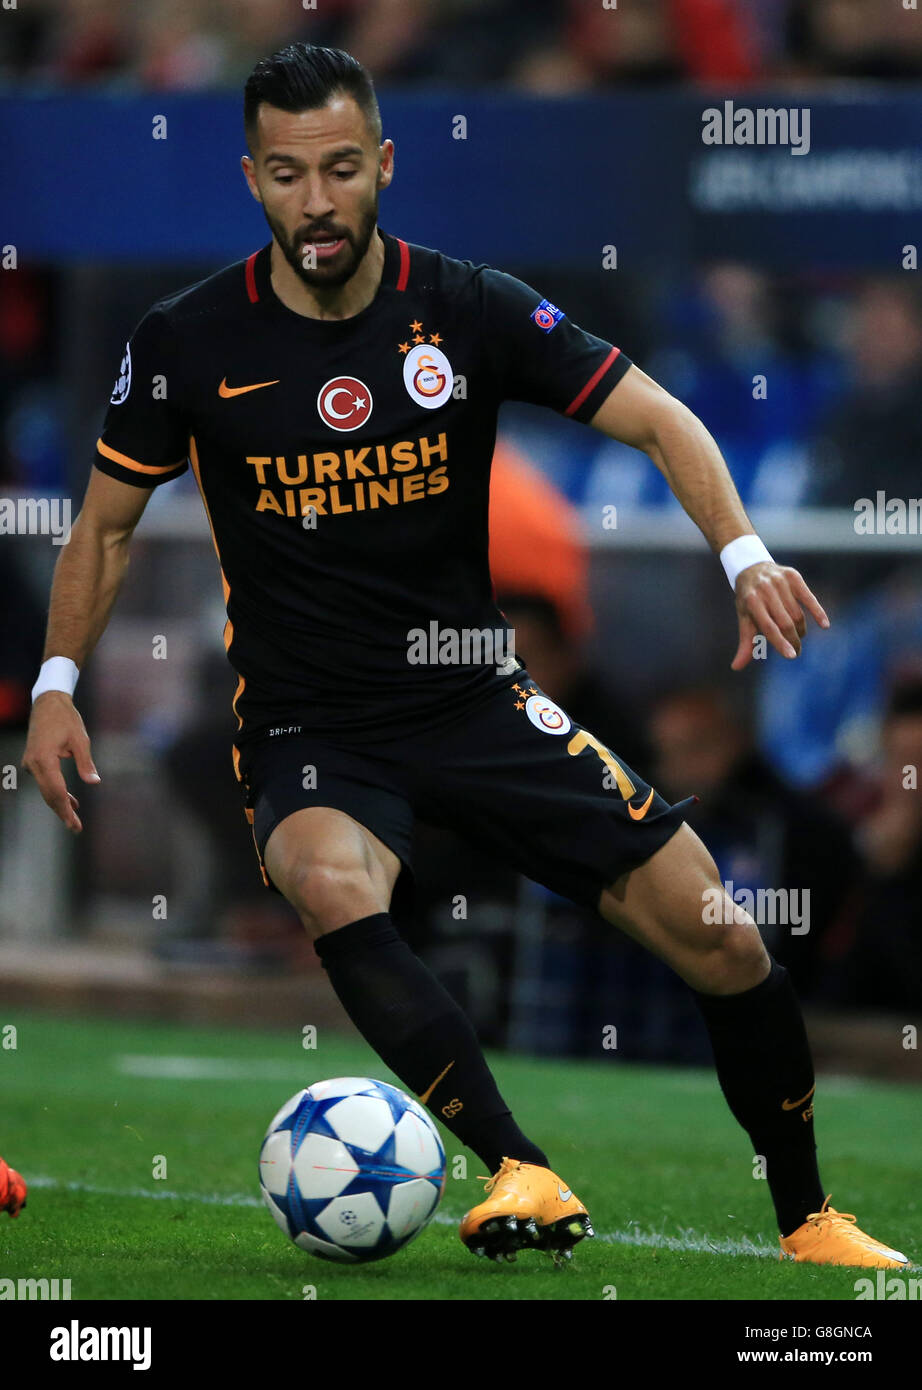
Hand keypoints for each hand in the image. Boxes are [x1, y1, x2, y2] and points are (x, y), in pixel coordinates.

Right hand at [21, 692, 99, 831]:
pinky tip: (70, 801)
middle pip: (49, 795)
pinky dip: (56, 791)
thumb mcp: (80, 739)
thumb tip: (94, 782)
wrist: (48, 703)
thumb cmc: (66, 719)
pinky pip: (45, 781)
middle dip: (62, 812)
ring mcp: (31, 763)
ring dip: (60, 803)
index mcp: (44, 759)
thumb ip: (86, 762)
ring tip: (75, 818)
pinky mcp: (33, 761)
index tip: (74, 824)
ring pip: (46, 790)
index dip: (66, 810)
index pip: (56, 791)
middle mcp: (33, 763)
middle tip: (75, 828)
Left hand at [731, 561, 828, 669]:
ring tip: (798, 635)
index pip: (768, 627)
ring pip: (797, 613)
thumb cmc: (749, 599)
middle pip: (785, 622)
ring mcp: (780, 582)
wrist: (752, 567)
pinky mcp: (793, 577)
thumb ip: (745, 643)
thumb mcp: (744, 618)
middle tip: (797, 651)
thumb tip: (736, 667)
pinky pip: (809, 597)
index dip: (780, 642)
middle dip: (793, 640)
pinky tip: (825, 625)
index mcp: (751, 602)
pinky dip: (818, 612)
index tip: (792, 656)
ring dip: (800, 629)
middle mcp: (765, 590)